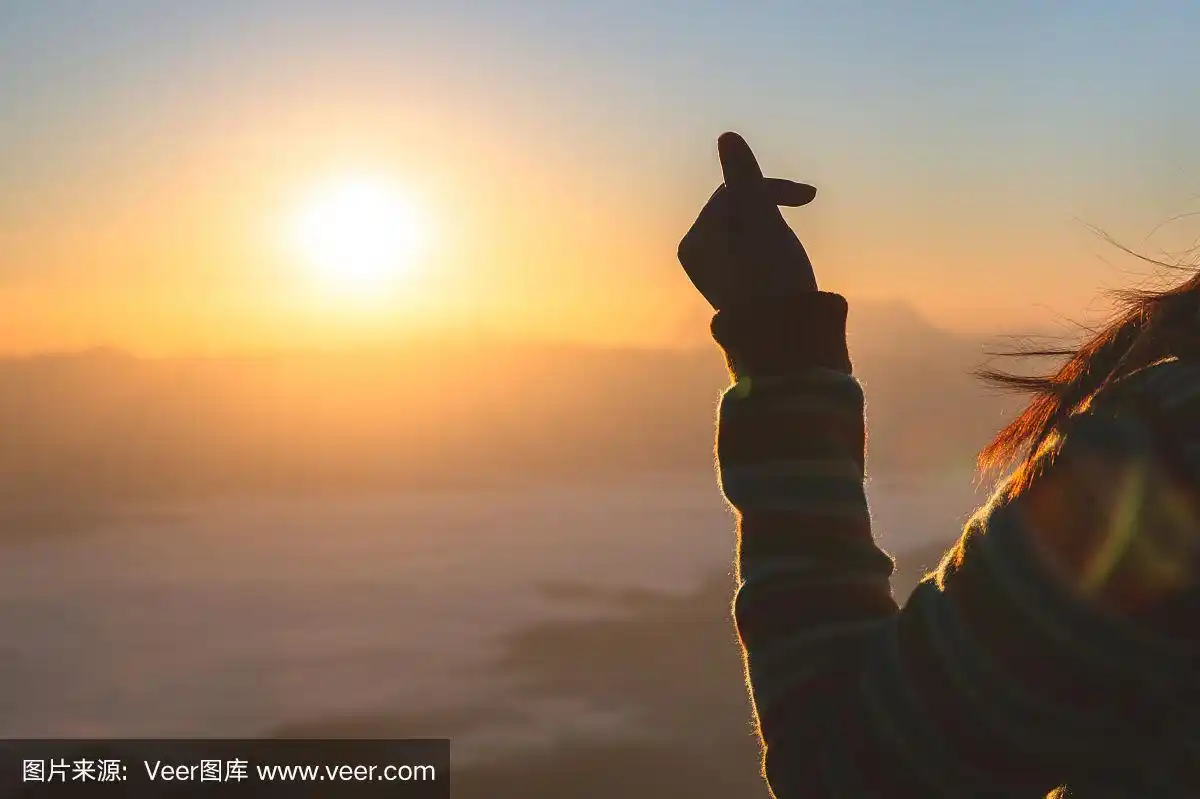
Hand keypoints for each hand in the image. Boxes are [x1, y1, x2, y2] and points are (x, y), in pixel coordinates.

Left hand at [677, 132, 817, 310]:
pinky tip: (788, 269)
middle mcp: (698, 258)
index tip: (810, 196)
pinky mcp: (736, 289)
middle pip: (740, 211)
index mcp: (695, 240)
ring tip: (792, 255)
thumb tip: (727, 136)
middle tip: (803, 226)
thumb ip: (745, 179)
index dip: (773, 187)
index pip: (734, 191)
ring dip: (777, 230)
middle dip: (773, 211)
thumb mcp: (761, 222)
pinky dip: (775, 249)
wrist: (786, 342)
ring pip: (750, 231)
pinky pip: (754, 253)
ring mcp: (715, 275)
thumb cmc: (775, 281)